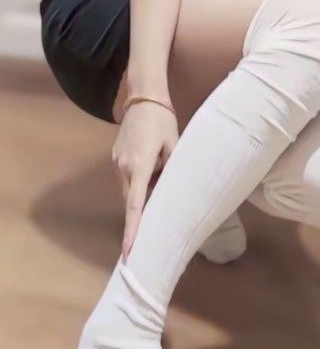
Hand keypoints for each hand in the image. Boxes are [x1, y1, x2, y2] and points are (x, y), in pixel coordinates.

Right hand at [111, 100, 178, 259]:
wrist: (143, 98)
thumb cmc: (163, 121)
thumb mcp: (174, 145)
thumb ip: (170, 169)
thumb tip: (170, 191)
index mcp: (139, 166)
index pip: (135, 206)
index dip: (133, 229)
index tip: (128, 250)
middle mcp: (123, 167)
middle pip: (132, 200)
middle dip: (140, 214)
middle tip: (153, 228)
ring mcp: (117, 161)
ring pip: (129, 189)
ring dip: (141, 194)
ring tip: (158, 188)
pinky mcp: (116, 156)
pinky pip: (127, 177)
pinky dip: (138, 182)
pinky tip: (151, 173)